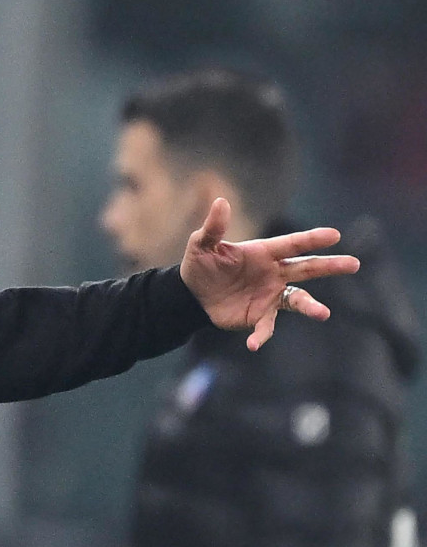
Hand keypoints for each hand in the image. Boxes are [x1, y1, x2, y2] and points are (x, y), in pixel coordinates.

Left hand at [179, 198, 360, 350]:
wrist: (192, 295)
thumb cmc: (200, 265)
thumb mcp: (201, 245)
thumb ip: (213, 227)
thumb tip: (220, 202)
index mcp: (264, 253)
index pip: (292, 244)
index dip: (312, 239)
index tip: (334, 235)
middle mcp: (274, 273)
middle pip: (306, 268)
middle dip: (330, 266)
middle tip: (354, 264)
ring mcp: (270, 295)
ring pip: (297, 299)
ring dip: (310, 306)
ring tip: (322, 313)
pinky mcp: (260, 316)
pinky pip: (267, 327)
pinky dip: (262, 336)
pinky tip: (253, 344)